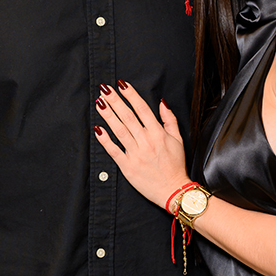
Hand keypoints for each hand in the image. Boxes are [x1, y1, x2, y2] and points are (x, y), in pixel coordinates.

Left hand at [95, 82, 188, 208]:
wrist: (173, 190)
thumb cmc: (175, 165)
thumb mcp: (178, 139)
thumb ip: (169, 120)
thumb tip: (162, 102)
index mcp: (158, 134)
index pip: (142, 109)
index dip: (131, 95)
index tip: (122, 84)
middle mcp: (146, 142)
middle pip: (128, 117)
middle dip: (115, 101)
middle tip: (104, 88)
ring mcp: (136, 154)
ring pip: (119, 131)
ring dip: (108, 116)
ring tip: (99, 103)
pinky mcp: (127, 167)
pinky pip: (114, 151)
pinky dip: (105, 140)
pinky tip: (98, 129)